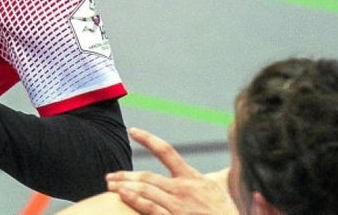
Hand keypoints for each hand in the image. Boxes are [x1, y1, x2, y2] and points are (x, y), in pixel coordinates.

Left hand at [105, 128, 234, 213]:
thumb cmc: (227, 213)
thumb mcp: (222, 188)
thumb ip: (217, 174)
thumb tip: (224, 160)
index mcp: (192, 177)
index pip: (166, 151)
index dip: (148, 139)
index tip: (133, 131)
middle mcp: (183, 188)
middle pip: (147, 175)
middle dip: (125, 175)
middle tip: (110, 176)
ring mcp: (178, 205)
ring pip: (144, 190)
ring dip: (124, 186)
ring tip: (110, 186)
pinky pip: (149, 207)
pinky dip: (134, 199)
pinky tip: (121, 196)